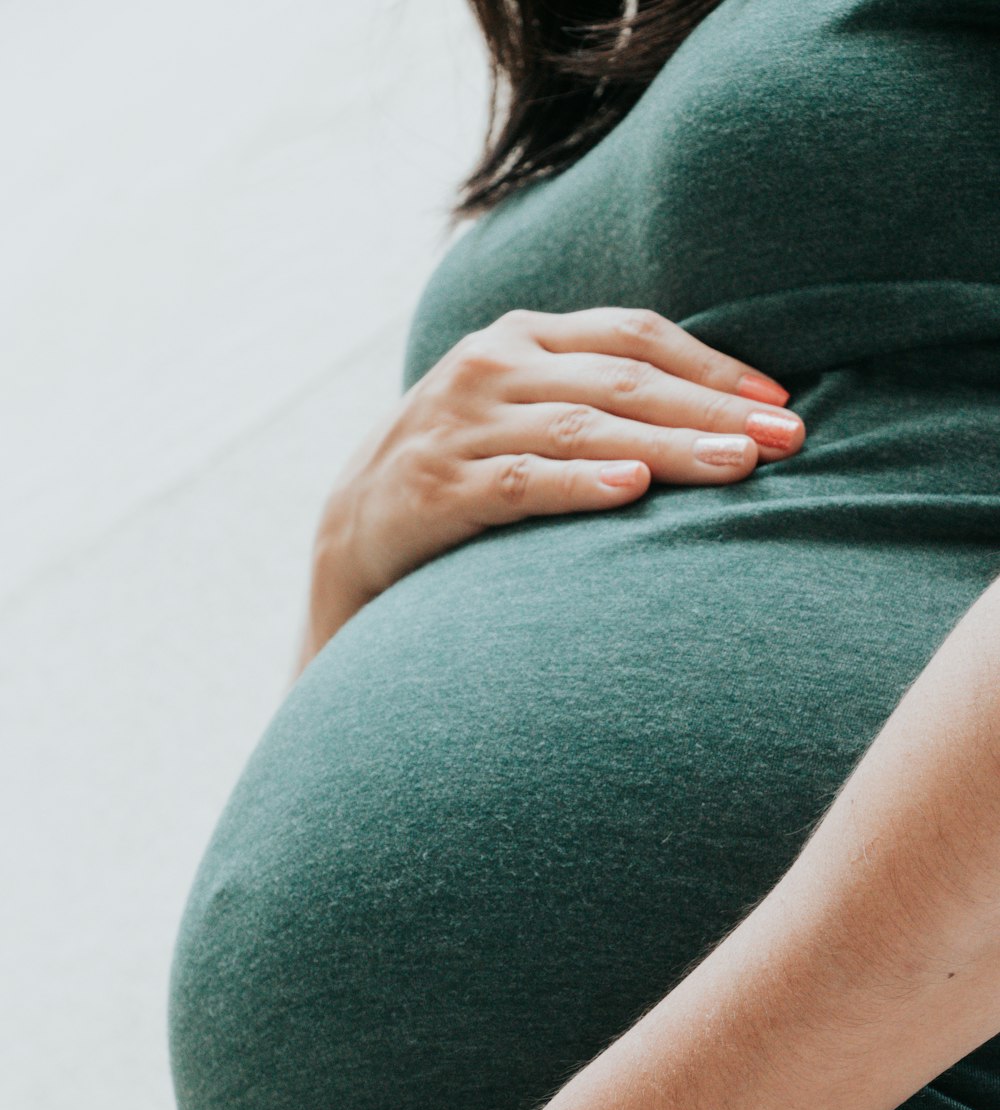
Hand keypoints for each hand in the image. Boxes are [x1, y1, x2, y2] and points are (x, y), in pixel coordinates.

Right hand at [308, 305, 803, 648]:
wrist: (354, 530)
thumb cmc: (466, 471)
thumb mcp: (523, 412)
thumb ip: (595, 398)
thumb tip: (715, 414)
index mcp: (523, 337)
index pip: (634, 336)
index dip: (713, 366)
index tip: (781, 401)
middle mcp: (492, 366)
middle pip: (624, 380)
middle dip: (714, 410)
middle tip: (787, 439)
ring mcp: (461, 424)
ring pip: (584, 428)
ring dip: (669, 447)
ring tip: (737, 467)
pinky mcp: (438, 487)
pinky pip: (521, 481)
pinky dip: (579, 483)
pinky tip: (633, 489)